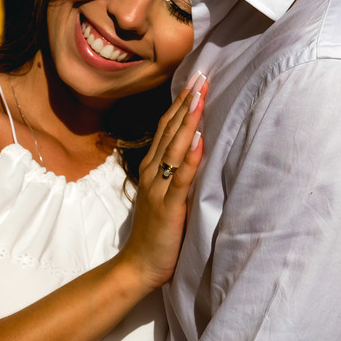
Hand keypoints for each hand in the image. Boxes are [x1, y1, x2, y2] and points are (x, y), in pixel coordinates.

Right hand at [121, 72, 207, 288]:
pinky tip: (199, 139)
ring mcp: (159, 189)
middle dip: (187, 102)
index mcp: (152, 169)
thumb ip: (174, 173)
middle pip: (170, 130)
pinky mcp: (169, 207)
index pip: (167, 128)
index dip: (181, 103)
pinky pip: (181, 178)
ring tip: (201, 95)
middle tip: (202, 75)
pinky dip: (190, 158)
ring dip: (189, 120)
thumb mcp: (164, 196)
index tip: (196, 79)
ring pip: (174, 147)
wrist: (138, 265)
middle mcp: (152, 173)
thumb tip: (193, 148)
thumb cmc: (156, 233)